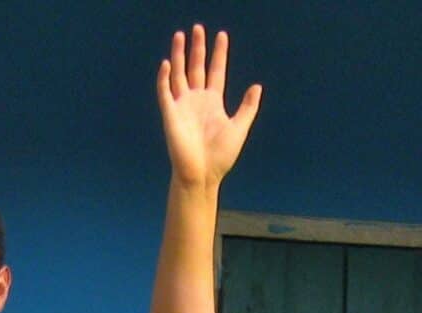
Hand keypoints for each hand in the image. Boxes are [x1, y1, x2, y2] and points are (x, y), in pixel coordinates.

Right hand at [158, 24, 261, 187]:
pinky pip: (165, 92)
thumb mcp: (239, 128)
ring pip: (179, 74)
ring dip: (178, 55)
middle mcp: (196, 100)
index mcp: (213, 102)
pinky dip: (164, 78)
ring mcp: (182, 106)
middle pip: (196, 67)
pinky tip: (166, 64)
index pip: (216, 71)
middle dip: (197, 48)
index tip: (222, 35)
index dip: (219, 53)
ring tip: (180, 35)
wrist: (202, 174)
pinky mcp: (170, 115)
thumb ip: (247, 107)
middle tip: (198, 28)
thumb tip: (257, 86)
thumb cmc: (221, 156)